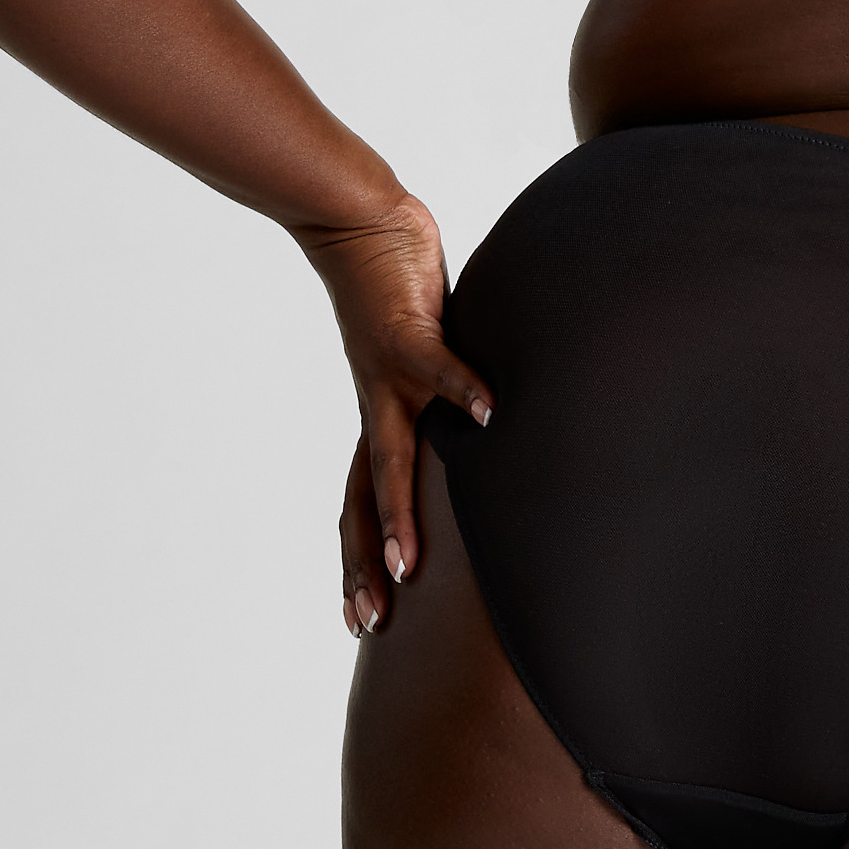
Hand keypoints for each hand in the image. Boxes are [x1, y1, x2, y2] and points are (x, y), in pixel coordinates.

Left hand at [296, 195, 493, 639]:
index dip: (360, 560)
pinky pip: (438, 367)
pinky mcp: (408, 331)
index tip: (362, 619)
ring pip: (390, 458)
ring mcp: (389, 375)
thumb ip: (447, 391)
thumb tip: (485, 420)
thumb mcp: (423, 356)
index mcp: (382, 419)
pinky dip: (463, 389)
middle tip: (367, 625)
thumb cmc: (398, 288)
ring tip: (410, 566)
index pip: (362, 502)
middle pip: (365, 501)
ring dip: (399, 515)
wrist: (358, 223)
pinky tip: (490, 411)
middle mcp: (379, 408)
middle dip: (366, 564)